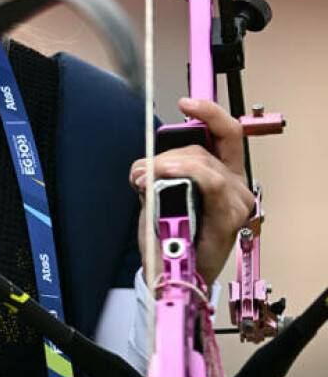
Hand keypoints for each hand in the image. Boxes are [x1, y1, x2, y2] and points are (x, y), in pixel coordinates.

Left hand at [130, 97, 254, 287]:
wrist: (173, 274)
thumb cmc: (172, 239)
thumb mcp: (161, 196)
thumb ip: (161, 173)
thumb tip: (147, 164)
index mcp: (223, 175)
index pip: (226, 133)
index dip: (209, 113)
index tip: (187, 102)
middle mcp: (234, 186)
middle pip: (201, 149)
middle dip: (165, 154)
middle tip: (142, 172)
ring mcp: (235, 201)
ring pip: (201, 162)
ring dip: (167, 165)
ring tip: (146, 180)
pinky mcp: (229, 216)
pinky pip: (210, 182)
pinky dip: (185, 173)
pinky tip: (164, 176)